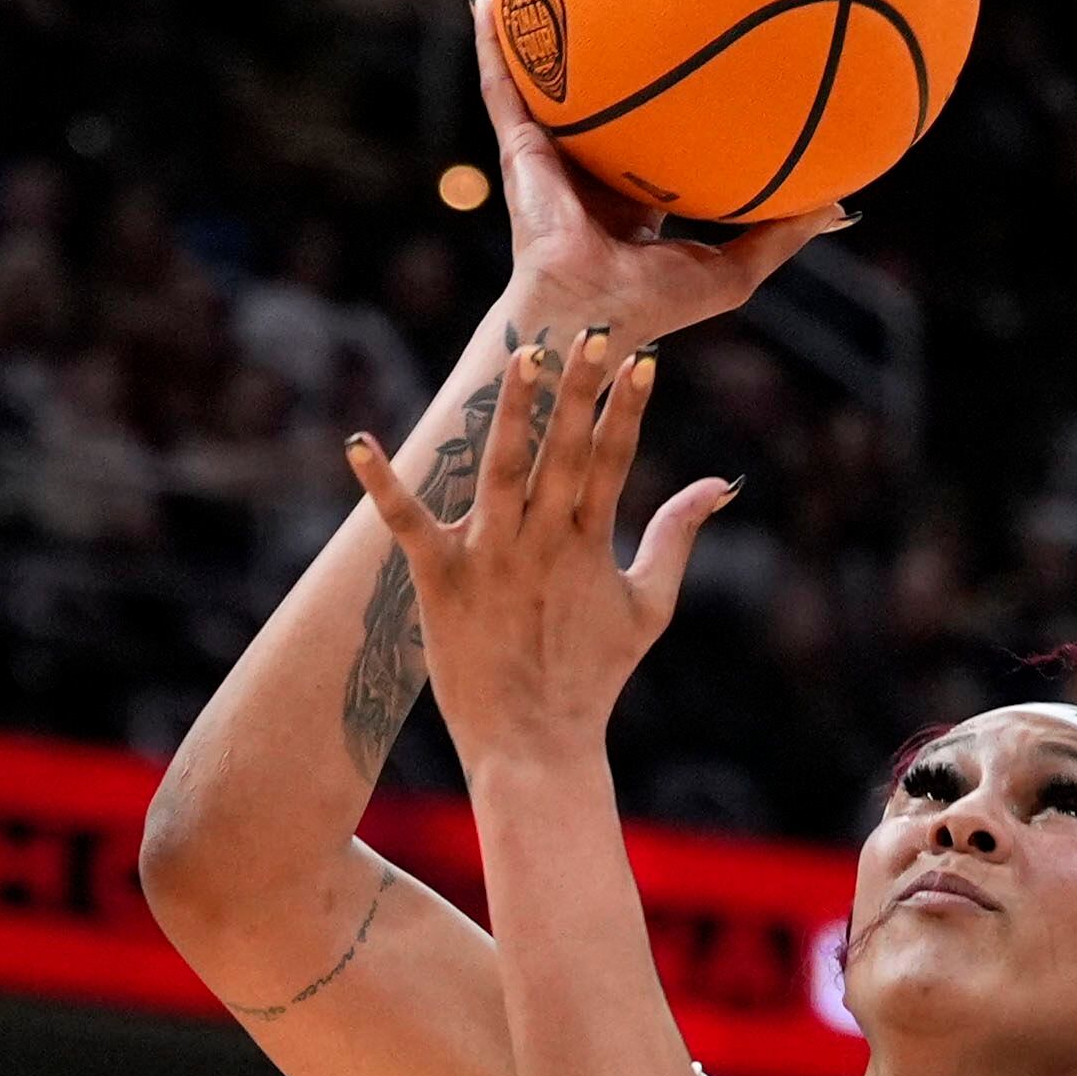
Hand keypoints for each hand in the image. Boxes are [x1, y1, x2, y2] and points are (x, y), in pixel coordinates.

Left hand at [342, 329, 727, 759]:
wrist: (536, 743)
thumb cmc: (592, 675)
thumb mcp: (649, 604)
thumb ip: (677, 536)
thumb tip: (720, 484)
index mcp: (589, 543)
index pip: (613, 460)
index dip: (628, 409)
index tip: (643, 359)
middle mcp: (541, 541)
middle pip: (564, 451)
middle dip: (581, 390)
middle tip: (593, 332)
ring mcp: (489, 557)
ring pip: (501, 468)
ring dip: (514, 411)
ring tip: (524, 356)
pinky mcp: (438, 579)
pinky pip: (406, 522)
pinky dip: (382, 485)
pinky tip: (357, 443)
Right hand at [470, 0, 845, 344]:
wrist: (594, 312)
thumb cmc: (658, 302)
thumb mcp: (737, 268)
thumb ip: (783, 233)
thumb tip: (840, 206)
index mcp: (635, 199)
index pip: (651, 143)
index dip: (669, 108)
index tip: (694, 63)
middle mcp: (590, 172)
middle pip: (598, 104)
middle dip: (603, 58)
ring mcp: (552, 158)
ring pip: (544, 86)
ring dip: (537, 37)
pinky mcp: (521, 149)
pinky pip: (503, 88)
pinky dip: (492, 47)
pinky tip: (485, 3)